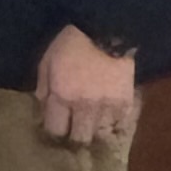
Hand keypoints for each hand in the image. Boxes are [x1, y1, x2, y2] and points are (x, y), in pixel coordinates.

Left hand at [34, 25, 138, 146]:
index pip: (56, 130)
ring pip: (100, 134)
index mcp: (62, 96)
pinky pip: (121, 125)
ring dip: (94, 131)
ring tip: (91, 126)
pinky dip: (114, 125)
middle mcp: (85, 106)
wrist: (105, 32)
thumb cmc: (70, 46)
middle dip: (74, 137)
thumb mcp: (46, 63)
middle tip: (73, 132)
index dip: (54, 132)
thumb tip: (43, 111)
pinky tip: (108, 120)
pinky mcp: (127, 102)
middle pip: (80, 138)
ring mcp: (108, 106)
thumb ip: (44, 89)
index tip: (55, 130)